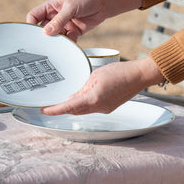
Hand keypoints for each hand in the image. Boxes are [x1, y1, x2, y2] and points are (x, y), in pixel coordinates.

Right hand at [27, 0, 142, 40]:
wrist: (104, 2)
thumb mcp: (70, 8)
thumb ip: (59, 20)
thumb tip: (46, 33)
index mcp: (50, 7)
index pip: (34, 16)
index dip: (31, 25)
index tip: (32, 35)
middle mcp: (55, 16)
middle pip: (43, 29)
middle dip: (44, 36)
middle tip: (45, 43)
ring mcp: (64, 25)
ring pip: (55, 37)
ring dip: (57, 41)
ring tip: (59, 44)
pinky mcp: (73, 32)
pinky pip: (67, 40)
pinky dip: (69, 43)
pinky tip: (71, 41)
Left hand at [40, 57, 164, 115]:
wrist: (139, 76)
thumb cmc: (120, 72)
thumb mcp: (96, 76)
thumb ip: (82, 88)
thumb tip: (73, 98)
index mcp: (93, 99)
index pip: (69, 107)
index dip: (55, 110)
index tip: (44, 111)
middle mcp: (98, 108)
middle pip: (75, 111)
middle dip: (63, 109)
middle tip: (50, 107)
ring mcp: (104, 110)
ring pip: (83, 110)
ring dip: (74, 107)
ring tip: (64, 101)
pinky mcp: (109, 108)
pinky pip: (92, 108)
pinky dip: (84, 104)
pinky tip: (82, 98)